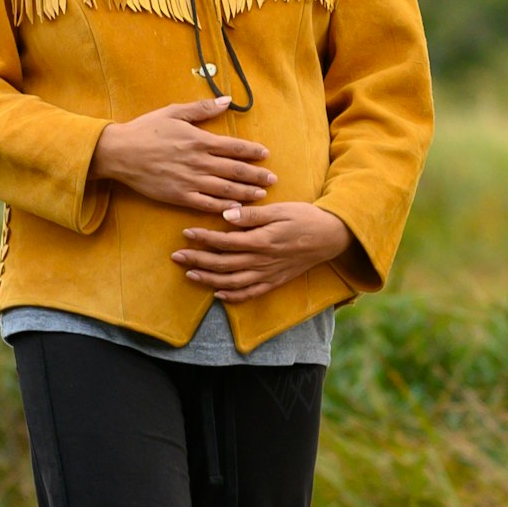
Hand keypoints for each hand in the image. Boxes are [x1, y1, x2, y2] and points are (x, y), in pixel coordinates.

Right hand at [95, 98, 272, 214]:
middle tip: (273, 179)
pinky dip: (223, 207)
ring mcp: (190, 180)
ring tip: (261, 195)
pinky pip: (206, 204)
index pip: (233, 147)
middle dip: (257, 175)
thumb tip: (227, 101)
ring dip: (246, 192)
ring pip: (225, 189)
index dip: (252, 151)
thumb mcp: (174, 112)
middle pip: (235, 170)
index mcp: (199, 140)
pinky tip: (236, 210)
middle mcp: (198, 161)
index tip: (266, 155)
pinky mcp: (179, 196)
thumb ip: (202, 109)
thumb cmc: (146, 129)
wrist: (120, 153)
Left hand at [175, 201, 351, 302]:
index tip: (186, 233)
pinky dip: (232, 296)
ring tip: (190, 275)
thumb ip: (252, 216)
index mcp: (262, 241)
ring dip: (209, 280)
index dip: (203, 238)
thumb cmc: (305, 217)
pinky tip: (218, 294)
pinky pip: (250, 294)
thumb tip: (225, 215)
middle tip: (177, 256)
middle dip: (197, 261)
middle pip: (223, 264)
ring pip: (232, 282)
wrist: (331, 236)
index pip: (225, 242)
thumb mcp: (280, 210)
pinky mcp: (275, 282)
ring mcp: (268, 274)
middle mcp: (262, 261)